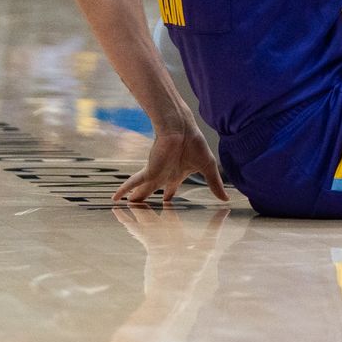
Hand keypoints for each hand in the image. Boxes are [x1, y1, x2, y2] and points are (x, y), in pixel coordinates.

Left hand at [113, 128, 228, 203]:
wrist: (182, 129)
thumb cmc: (195, 143)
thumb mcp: (208, 167)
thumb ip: (215, 184)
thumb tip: (226, 199)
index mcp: (177, 173)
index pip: (171, 187)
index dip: (168, 195)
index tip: (166, 202)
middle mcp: (164, 174)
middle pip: (154, 191)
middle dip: (149, 200)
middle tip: (142, 212)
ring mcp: (155, 173)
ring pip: (143, 191)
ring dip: (136, 200)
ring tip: (126, 209)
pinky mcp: (149, 171)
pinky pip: (134, 183)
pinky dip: (124, 190)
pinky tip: (115, 198)